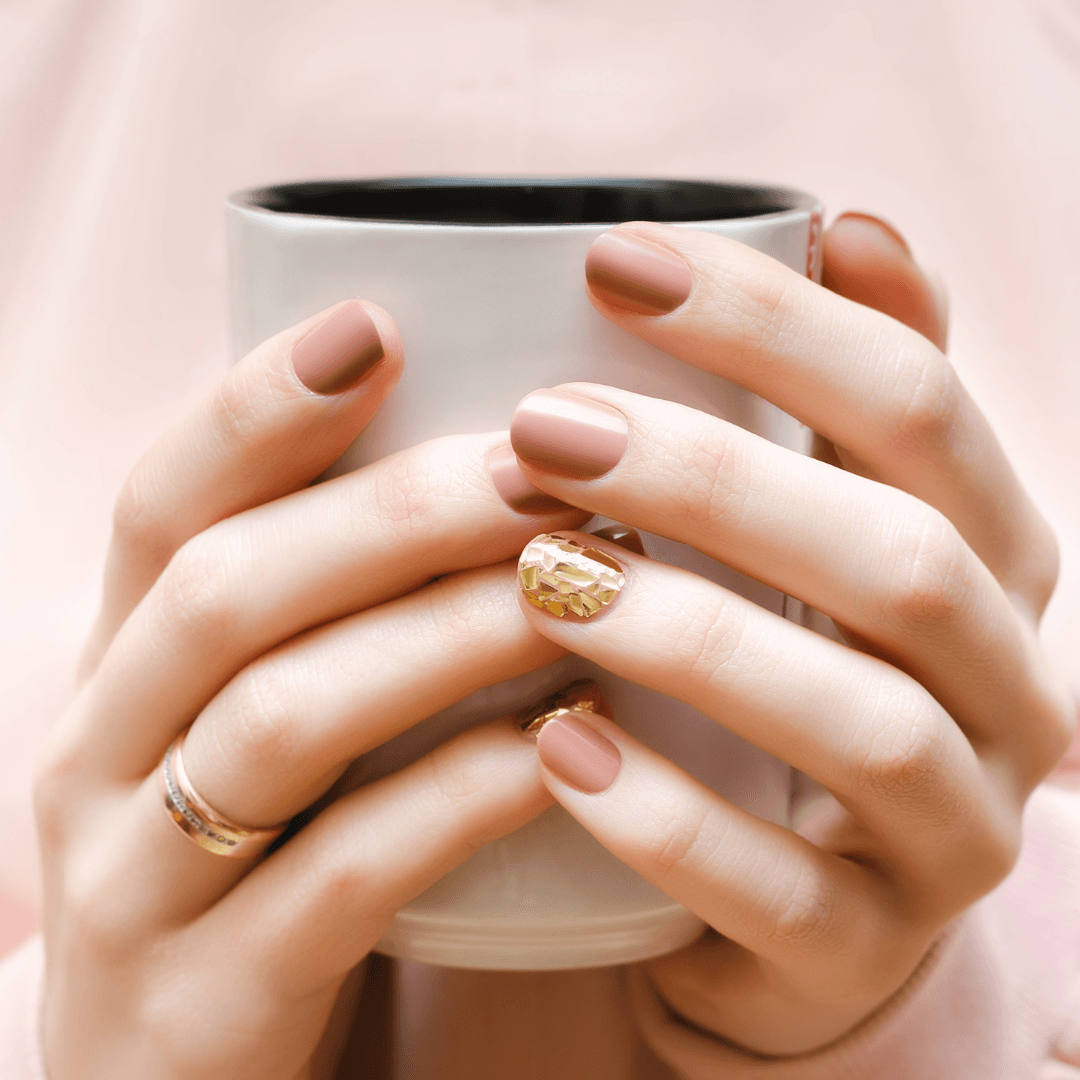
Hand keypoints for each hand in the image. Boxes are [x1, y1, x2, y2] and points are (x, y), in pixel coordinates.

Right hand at [35, 300, 587, 1078]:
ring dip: (440, 636)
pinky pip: (344, 877)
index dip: (259, 406)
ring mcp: (134, 887)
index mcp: (119, 669)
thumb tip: (478, 466)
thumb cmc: (257, 860)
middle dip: (388, 514)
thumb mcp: (265, 721)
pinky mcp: (205, 1007)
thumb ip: (329, 616)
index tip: (378, 323)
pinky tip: (561, 745)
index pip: (161, 503)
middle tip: (538, 462)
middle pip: (227, 592)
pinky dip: (461, 795)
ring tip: (570, 581)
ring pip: (282, 720)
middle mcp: (100, 757)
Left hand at [508, 215, 1074, 1054]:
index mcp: (990, 557)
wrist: (795, 896)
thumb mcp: (827, 528)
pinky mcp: (868, 946)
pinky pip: (784, 893)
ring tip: (543, 579)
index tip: (611, 262)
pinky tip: (555, 748)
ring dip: (697, 640)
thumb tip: (851, 224)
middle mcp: (1004, 686)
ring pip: (864, 725)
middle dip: (716, 479)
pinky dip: (669, 819)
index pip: (915, 406)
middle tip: (542, 428)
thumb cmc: (791, 674)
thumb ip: (842, 399)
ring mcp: (955, 830)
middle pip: (901, 558)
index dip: (773, 323)